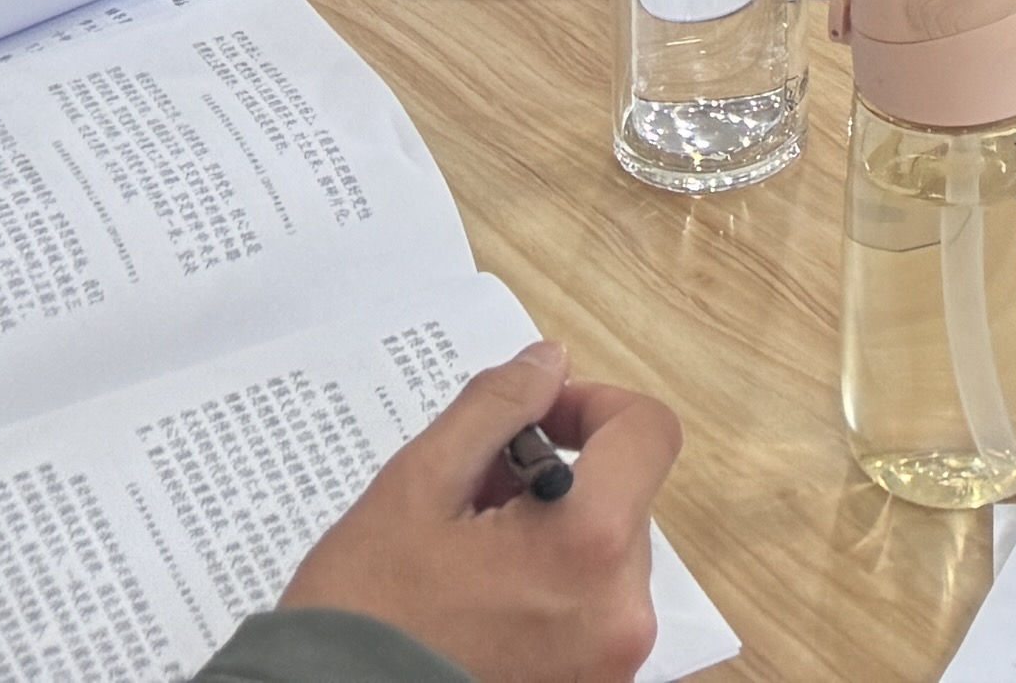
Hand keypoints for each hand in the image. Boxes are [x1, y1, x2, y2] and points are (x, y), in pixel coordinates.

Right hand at [278, 348, 677, 682]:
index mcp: (589, 544)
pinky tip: (484, 601)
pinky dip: (553, 589)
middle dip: (558, 478)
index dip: (593, 406)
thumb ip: (495, 408)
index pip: (647, 432)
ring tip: (470, 558)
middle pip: (624, 497)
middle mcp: (621, 609)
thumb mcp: (419, 484)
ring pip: (606, 555)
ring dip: (552, 535)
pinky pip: (593, 612)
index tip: (535, 421)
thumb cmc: (368, 612)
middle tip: (474, 498)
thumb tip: (549, 363)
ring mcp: (611, 660)